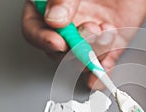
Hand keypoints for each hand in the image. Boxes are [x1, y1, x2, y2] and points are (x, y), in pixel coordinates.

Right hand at [22, 0, 145, 88]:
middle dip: (74, 49)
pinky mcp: (110, 44)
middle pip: (58, 51)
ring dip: (94, 52)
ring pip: (81, 61)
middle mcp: (69, 25)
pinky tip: (104, 68)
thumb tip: (54, 20)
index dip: (42, 39)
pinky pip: (104, 63)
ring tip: (106, 30)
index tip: (58, 42)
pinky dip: (103, 70)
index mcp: (53, 8)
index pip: (34, 28)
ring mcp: (89, 37)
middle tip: (90, 31)